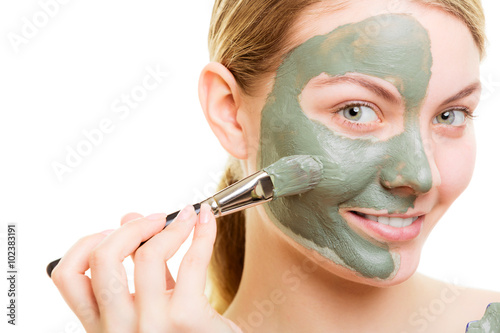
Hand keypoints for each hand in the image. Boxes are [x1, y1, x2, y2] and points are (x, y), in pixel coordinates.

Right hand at [50, 204, 242, 332]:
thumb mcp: (154, 305)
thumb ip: (140, 267)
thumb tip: (128, 218)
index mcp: (103, 325)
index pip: (67, 276)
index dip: (87, 243)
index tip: (112, 230)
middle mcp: (117, 329)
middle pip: (102, 258)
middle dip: (131, 228)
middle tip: (156, 219)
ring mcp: (150, 326)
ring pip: (148, 255)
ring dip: (172, 226)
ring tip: (188, 216)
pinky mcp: (185, 320)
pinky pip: (191, 261)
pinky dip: (203, 234)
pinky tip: (206, 222)